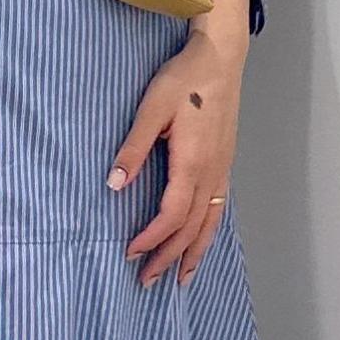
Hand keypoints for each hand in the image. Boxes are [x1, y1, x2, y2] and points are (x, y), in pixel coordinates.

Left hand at [108, 18, 246, 285]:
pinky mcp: (225, 166)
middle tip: (146, 281)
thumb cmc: (185, 80)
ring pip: (209, 225)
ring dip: (193, 254)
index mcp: (193, 162)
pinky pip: (218, 211)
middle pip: (191, 229)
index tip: (130, 253)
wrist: (221, 59)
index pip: (172, 215)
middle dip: (168, 257)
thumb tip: (114, 184)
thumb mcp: (151, 108)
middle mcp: (212, 174)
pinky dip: (208, 234)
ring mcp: (222, 172)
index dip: (152, 238)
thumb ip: (133, 148)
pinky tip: (200, 245)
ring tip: (181, 280)